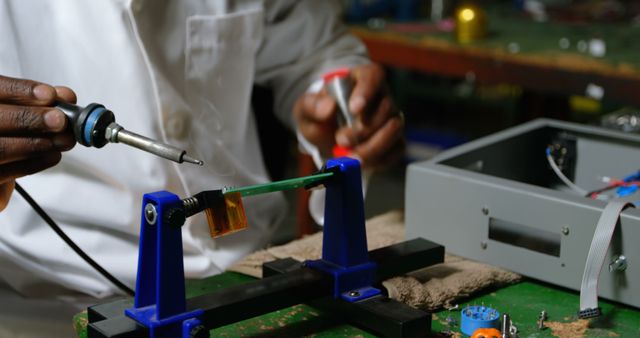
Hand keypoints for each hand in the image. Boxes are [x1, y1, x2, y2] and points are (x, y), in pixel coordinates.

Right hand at [0, 75, 76, 210]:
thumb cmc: (9, 133)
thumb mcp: (21, 112)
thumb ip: (41, 103)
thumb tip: (66, 96)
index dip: (20, 90)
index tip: (49, 94)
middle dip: (31, 118)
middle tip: (60, 121)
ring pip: (1, 149)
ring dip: (37, 143)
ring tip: (64, 140)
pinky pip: (5, 173)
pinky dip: (33, 163)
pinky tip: (53, 155)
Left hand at [294, 63, 403, 169]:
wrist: (325, 135)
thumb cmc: (319, 115)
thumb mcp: (306, 108)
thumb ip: (312, 106)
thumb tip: (329, 106)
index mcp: (362, 78)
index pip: (373, 76)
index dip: (366, 92)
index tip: (353, 109)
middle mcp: (382, 96)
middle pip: (386, 108)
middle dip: (363, 130)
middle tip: (340, 140)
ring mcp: (391, 118)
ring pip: (395, 129)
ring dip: (372, 147)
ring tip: (350, 156)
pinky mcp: (395, 140)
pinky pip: (397, 149)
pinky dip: (379, 159)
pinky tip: (361, 162)